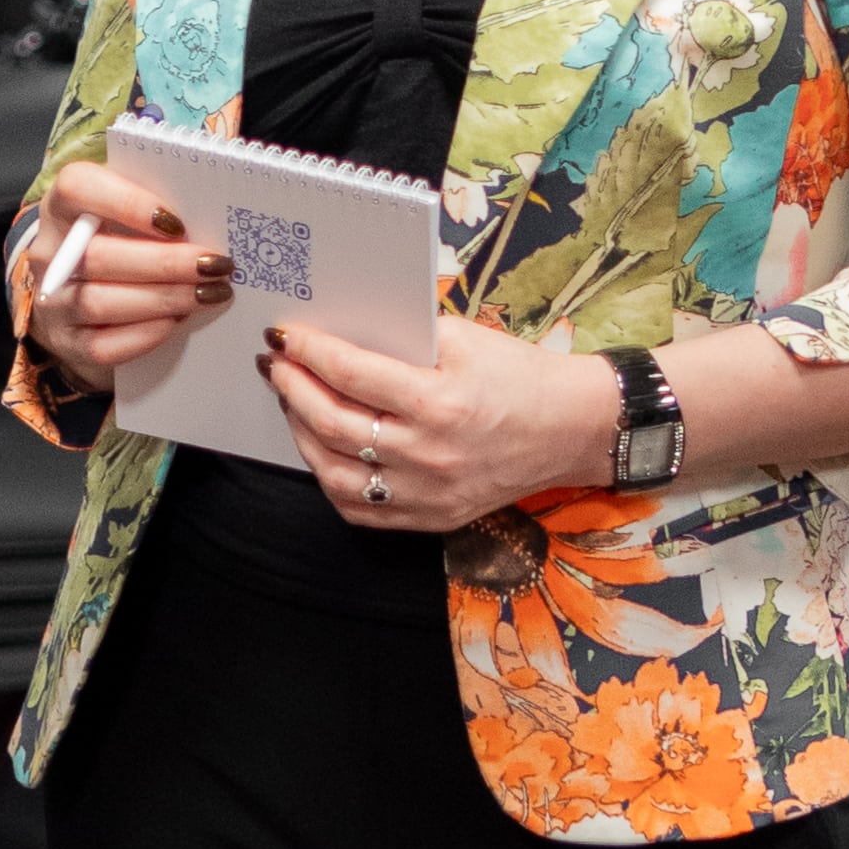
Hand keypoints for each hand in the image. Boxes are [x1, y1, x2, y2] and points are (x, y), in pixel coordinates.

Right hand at [26, 160, 230, 393]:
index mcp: (60, 207)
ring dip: (164, 298)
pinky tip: (178, 321)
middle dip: (165, 262)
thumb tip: (210, 215)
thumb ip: (153, 209)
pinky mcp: (67, 343)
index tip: (175, 221)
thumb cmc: (118, 244)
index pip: (76, 188)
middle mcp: (48, 254)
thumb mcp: (124, 217)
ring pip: (99, 302)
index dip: (126, 202)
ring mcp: (52, 303)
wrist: (84, 303)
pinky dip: (145, 334)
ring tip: (209, 293)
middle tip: (215, 264)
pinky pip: (103, 346)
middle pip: (97, 255)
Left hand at [265, 317, 620, 532]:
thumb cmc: (520, 376)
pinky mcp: (432, 518)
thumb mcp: (466, 338)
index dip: (308, 352)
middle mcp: (430, 455)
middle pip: (332, 424)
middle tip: (275, 365)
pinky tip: (320, 450)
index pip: (351, 374)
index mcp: (441, 402)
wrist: (574, 430)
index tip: (284, 335)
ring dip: (301, 434)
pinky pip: (360, 511)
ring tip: (292, 403)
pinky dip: (329, 479)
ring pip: (335, 474)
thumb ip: (403, 337)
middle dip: (292, 388)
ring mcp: (428, 494)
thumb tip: (340, 330)